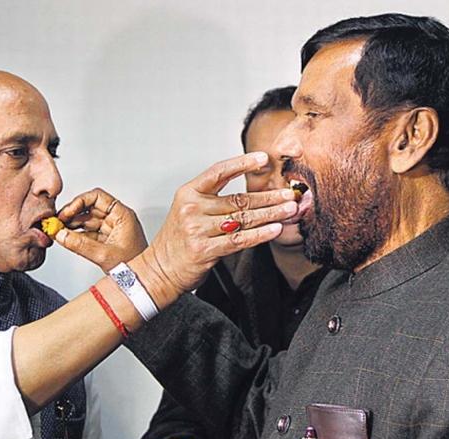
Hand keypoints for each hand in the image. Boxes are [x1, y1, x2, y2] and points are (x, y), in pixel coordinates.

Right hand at [55, 188, 147, 272]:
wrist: (141, 284)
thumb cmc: (135, 268)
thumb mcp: (105, 255)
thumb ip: (80, 245)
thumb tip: (62, 235)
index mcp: (122, 216)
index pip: (98, 197)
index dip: (79, 202)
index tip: (67, 212)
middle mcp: (116, 220)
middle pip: (90, 208)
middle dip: (72, 214)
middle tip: (57, 222)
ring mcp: (111, 230)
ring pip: (87, 220)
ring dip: (72, 224)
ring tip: (58, 230)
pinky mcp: (106, 240)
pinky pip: (88, 233)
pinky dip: (76, 235)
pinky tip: (66, 238)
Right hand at [134, 152, 296, 303]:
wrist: (160, 269)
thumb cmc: (178, 241)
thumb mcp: (189, 212)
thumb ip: (215, 201)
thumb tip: (253, 196)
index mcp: (188, 193)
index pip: (219, 172)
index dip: (243, 163)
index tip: (263, 159)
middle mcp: (192, 208)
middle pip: (238, 199)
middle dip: (268, 196)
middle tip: (288, 194)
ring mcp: (198, 229)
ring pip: (243, 219)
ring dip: (270, 214)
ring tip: (289, 209)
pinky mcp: (205, 249)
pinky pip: (240, 240)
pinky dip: (260, 234)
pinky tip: (275, 229)